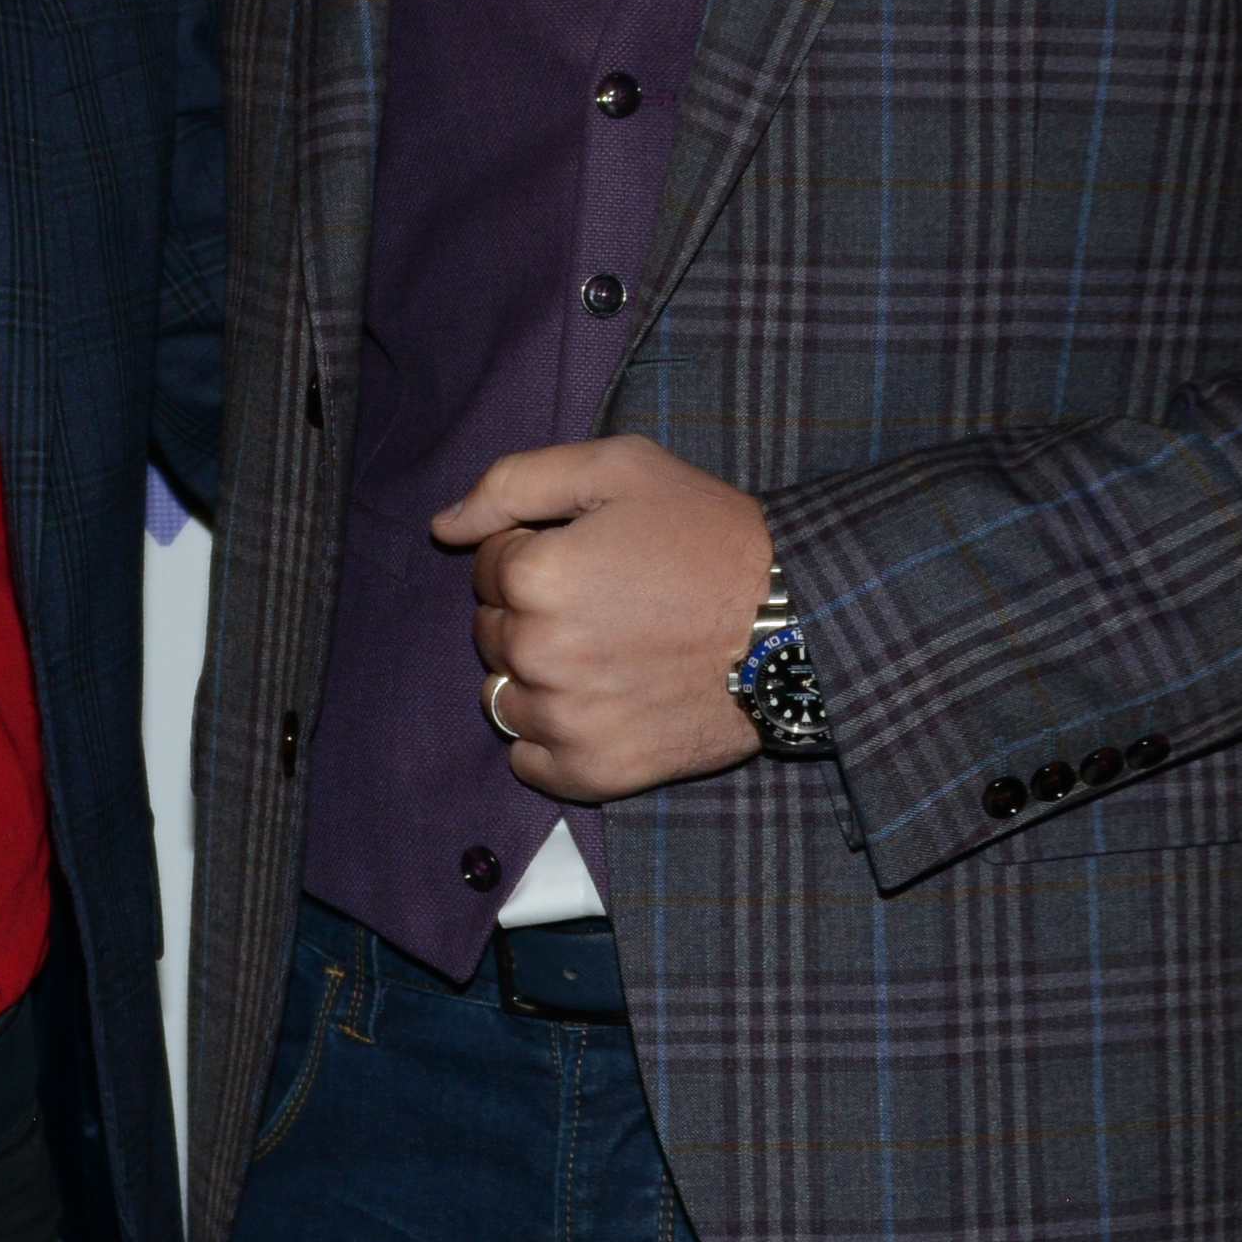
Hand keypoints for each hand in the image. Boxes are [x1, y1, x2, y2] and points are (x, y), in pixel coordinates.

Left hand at [438, 434, 771, 802]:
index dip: (536, 552)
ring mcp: (565, 718)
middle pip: (491, 631)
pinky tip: (598, 707)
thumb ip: (516, 484)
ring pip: (503, 696)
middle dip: (532, 613)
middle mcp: (539, 652)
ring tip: (604, 656)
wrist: (797, 625)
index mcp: (536, 575)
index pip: (488, 566)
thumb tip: (443, 527)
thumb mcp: (621, 470)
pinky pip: (528, 761)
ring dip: (536, 676)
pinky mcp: (595, 771)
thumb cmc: (711, 537)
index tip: (594, 557)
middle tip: (607, 604)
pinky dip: (550, 738)